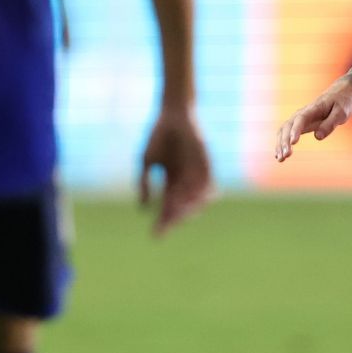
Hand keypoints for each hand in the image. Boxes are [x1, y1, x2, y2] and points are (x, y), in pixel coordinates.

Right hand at [139, 106, 212, 235]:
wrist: (173, 116)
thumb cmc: (158, 137)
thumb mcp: (146, 162)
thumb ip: (144, 183)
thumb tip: (143, 208)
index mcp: (171, 182)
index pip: (167, 207)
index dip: (162, 222)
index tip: (155, 235)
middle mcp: (186, 181)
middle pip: (181, 207)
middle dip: (174, 219)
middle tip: (167, 227)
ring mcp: (197, 174)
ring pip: (196, 200)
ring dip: (187, 209)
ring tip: (179, 217)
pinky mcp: (207, 165)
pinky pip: (208, 185)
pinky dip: (202, 196)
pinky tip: (195, 203)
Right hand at [274, 78, 351, 162]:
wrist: (340, 93)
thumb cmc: (342, 102)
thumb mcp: (341, 113)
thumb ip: (330, 124)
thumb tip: (317, 137)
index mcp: (313, 108)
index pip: (301, 119)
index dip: (295, 131)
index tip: (293, 143)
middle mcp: (302, 113)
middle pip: (288, 126)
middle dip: (285, 141)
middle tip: (286, 156)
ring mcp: (299, 118)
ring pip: (284, 130)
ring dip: (280, 144)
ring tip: (280, 159)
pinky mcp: (300, 124)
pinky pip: (286, 133)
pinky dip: (281, 143)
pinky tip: (279, 156)